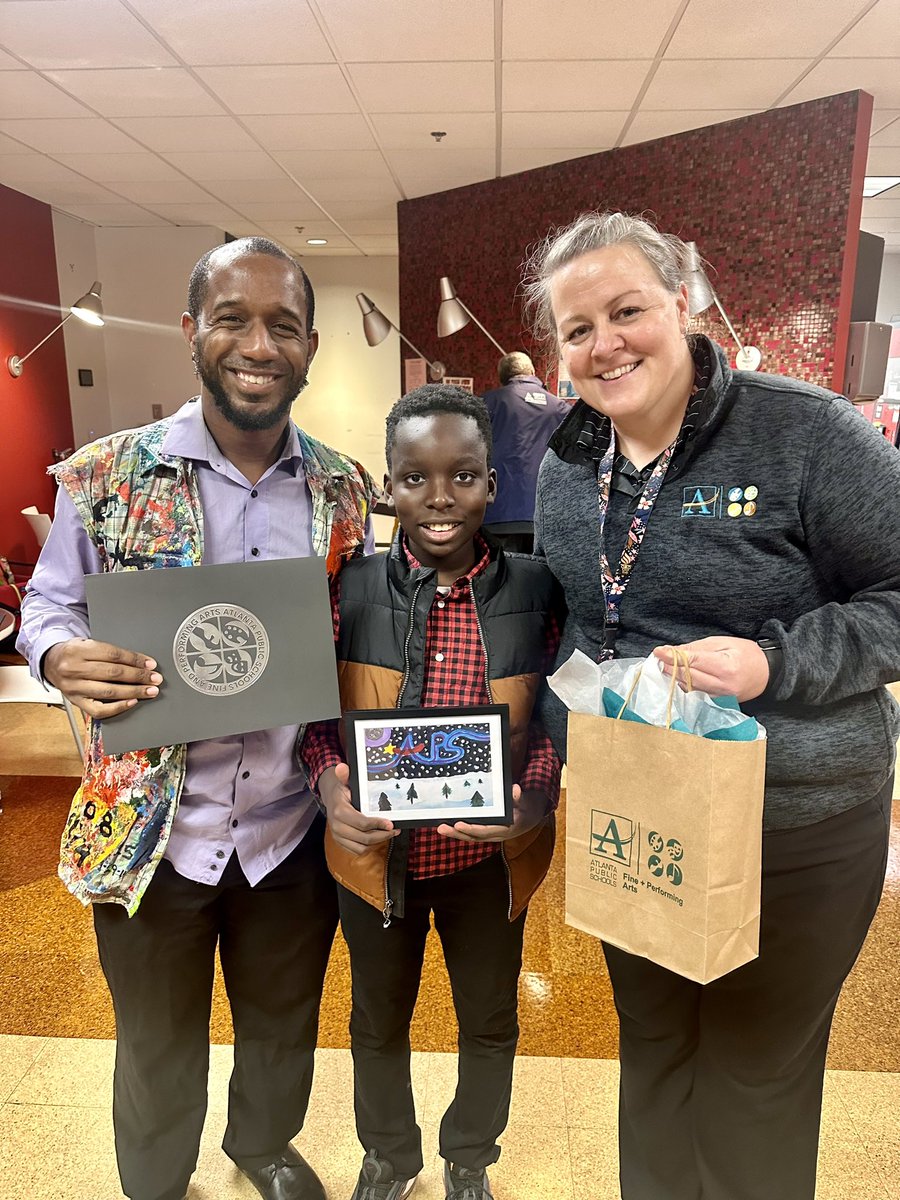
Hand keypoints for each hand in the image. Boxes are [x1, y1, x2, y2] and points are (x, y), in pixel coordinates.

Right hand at [43, 637, 162, 717]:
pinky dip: (117, 707)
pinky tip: (132, 702)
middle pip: (113, 673)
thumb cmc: (75, 652)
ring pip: (108, 691)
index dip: (135, 660)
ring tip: (149, 691)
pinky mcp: (75, 701)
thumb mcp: (87, 643)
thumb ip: (109, 652)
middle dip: (138, 676)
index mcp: (78, 649)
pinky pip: (98, 709)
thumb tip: (140, 662)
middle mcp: (74, 668)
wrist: (50, 662)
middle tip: (155, 679)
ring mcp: (73, 687)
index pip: (113, 654)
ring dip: (133, 692)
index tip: (150, 664)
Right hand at [319, 763, 397, 854]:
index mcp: (339, 812)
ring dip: (377, 842)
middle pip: (364, 838)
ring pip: (362, 847)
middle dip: (382, 835)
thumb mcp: (344, 782)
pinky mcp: (341, 843)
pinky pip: (357, 850)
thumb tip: (341, 767)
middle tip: (394, 830)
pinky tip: (378, 837)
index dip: (378, 824)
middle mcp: (337, 827)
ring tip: (389, 833)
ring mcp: (338, 836)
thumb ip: (345, 775)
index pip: (362, 823)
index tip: (391, 824)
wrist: (331, 799)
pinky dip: (369, 846)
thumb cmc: (342, 791)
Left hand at [436, 785, 547, 842]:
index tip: (458, 825)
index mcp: (506, 829)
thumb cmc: (527, 808)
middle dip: (456, 833)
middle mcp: (497, 835)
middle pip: (474, 837)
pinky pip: (472, 834)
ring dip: (455, 834)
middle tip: (441, 828)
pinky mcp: (487, 833)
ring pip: (471, 837)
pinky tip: (448, 826)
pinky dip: (460, 832)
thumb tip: (515, 789)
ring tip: (440, 828)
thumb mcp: (526, 801)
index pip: (486, 831)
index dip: (471, 829)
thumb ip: (519, 797)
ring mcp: (491, 835)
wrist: (531, 818)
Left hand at [653, 636, 769, 702]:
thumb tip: (674, 651)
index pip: (693, 662)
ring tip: (664, 667)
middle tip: (658, 659)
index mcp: (726, 667)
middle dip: (671, 668)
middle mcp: (722, 686)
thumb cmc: (747, 654)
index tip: (658, 651)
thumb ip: (698, 648)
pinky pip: (696, 694)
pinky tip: (678, 678)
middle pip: (689, 677)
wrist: (767, 674)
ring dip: (675, 678)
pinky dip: (685, 686)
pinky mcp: (719, 703)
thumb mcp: (723, 643)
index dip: (673, 657)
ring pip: (690, 688)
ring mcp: (720, 697)